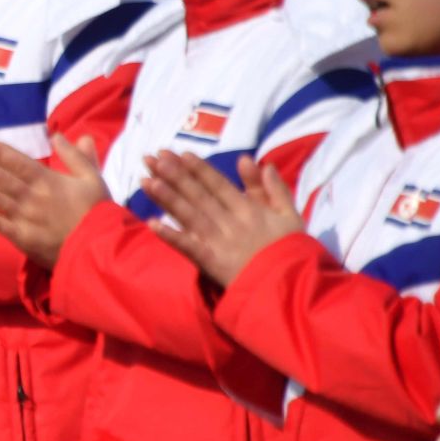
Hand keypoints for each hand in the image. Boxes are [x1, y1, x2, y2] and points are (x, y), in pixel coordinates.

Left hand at [0, 134, 106, 267]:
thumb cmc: (98, 214)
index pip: (17, 162)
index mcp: (48, 181)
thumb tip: (58, 134)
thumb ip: (76, 156)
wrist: (100, 250)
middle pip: (1, 177)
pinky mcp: (22, 239)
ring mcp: (25, 218)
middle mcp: (32, 197)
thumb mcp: (92, 179)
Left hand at [142, 151, 302, 287]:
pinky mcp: (212, 263)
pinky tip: (152, 224)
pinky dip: (171, 236)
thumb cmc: (291, 250)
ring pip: (189, 215)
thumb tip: (251, 160)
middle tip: (152, 158)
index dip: (198, 169)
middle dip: (174, 175)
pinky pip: (188, 247)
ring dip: (167, 198)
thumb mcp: (289, 215)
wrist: (292, 286)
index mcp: (249, 210)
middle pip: (197, 195)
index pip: (218, 184)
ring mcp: (219, 242)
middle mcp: (231, 222)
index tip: (179, 154)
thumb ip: (272, 188)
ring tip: (146, 181)